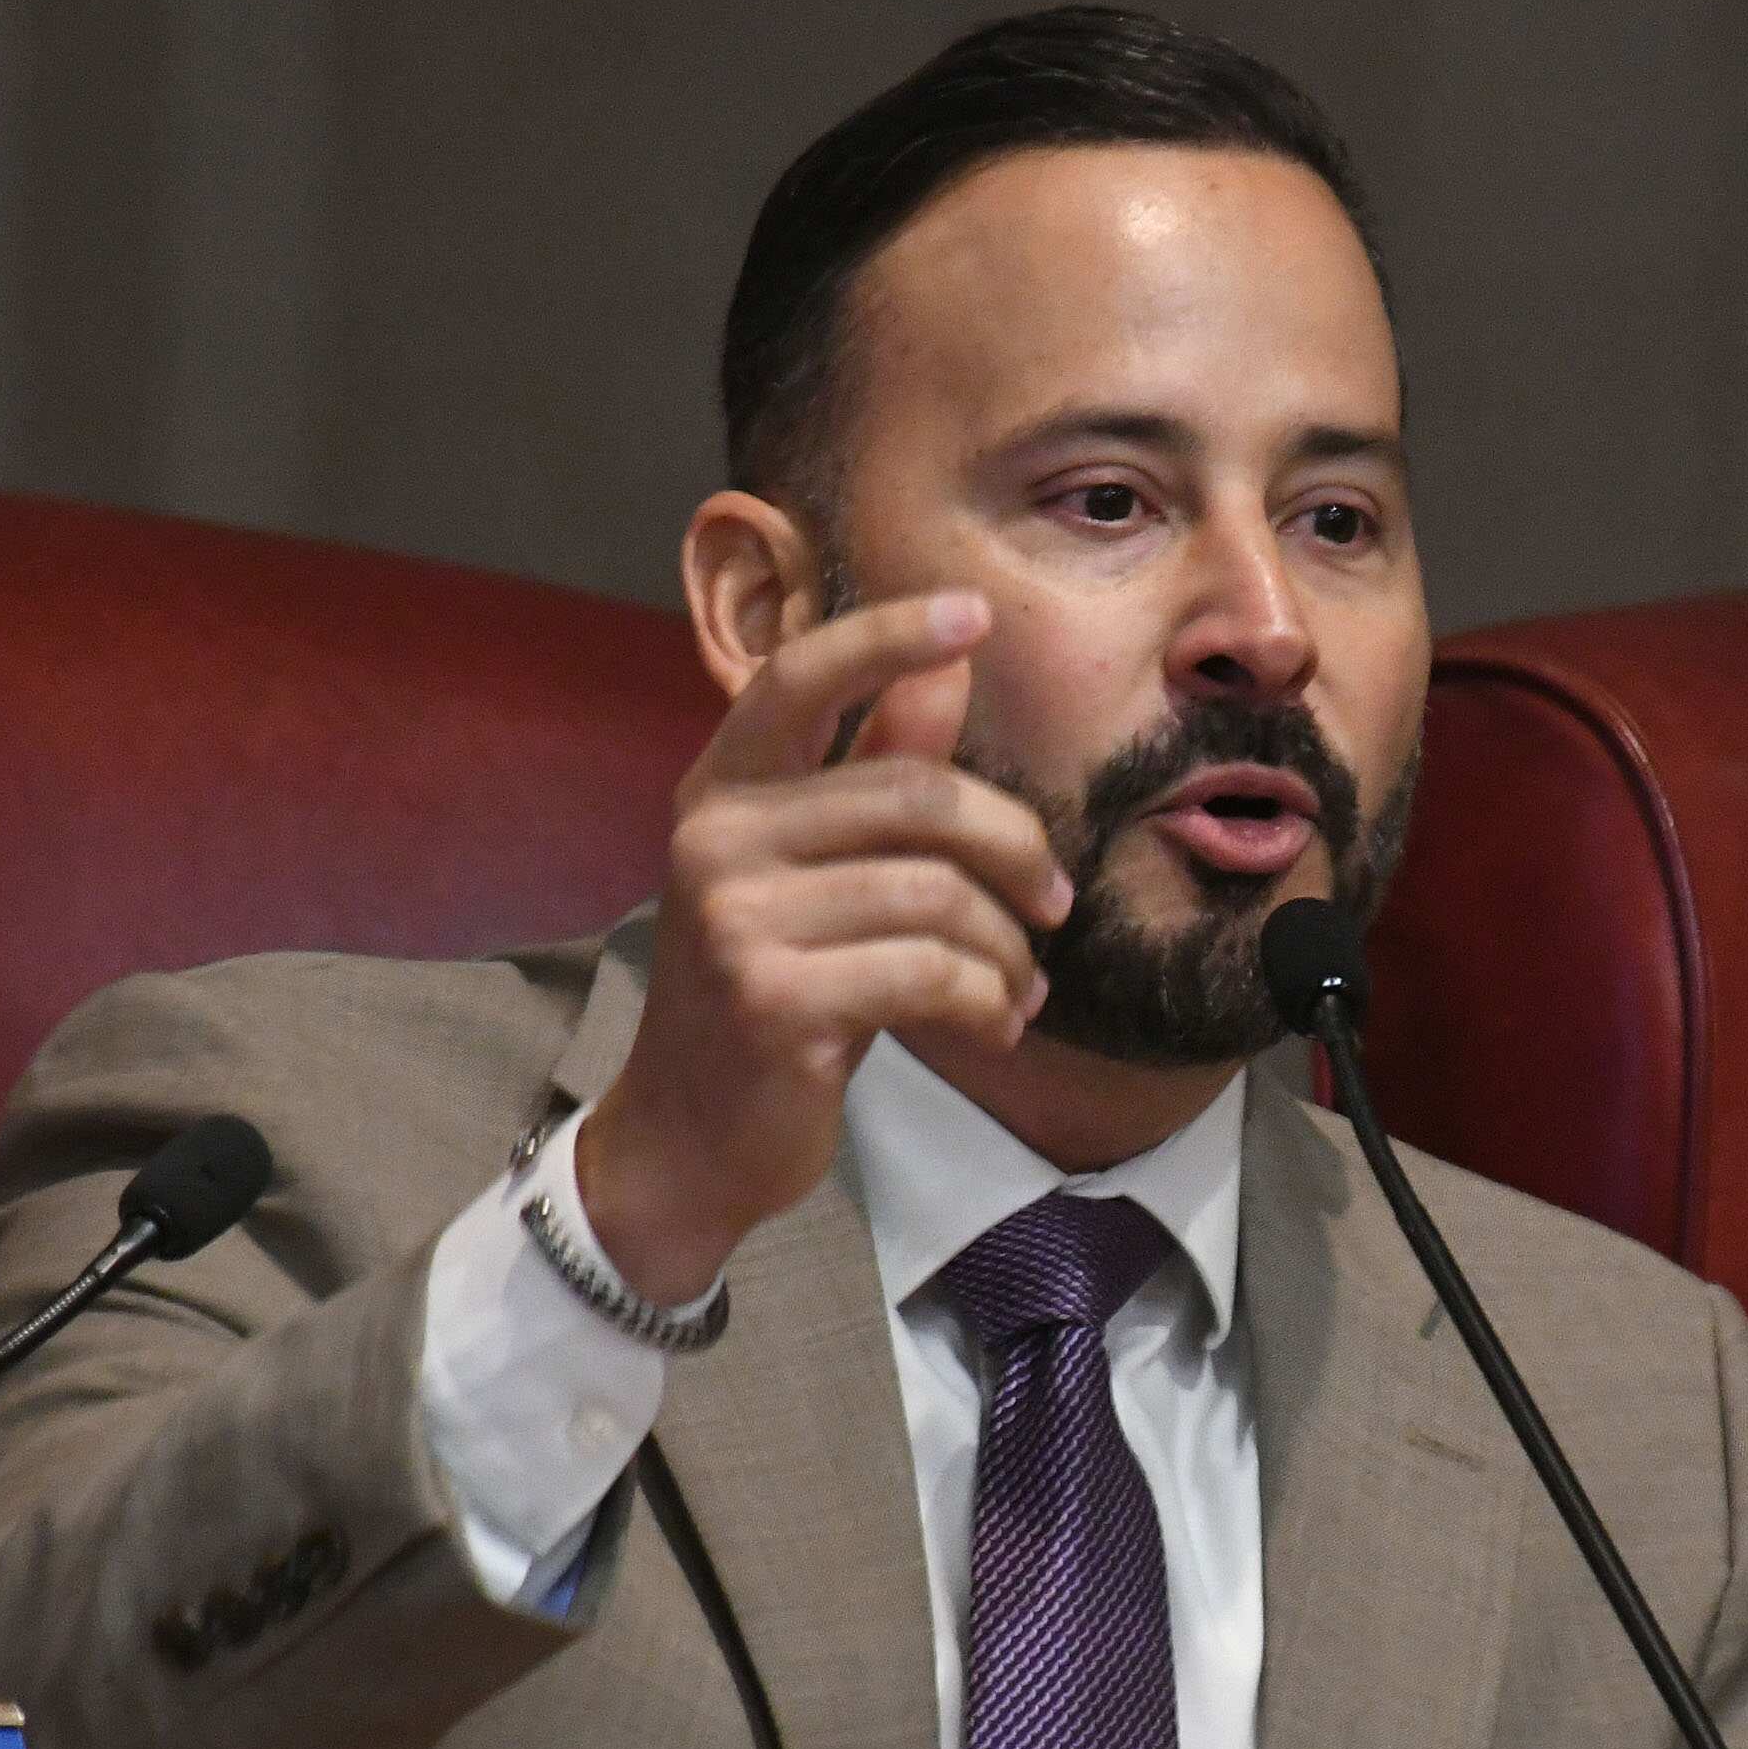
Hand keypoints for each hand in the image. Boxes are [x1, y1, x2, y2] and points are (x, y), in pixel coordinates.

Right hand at [572, 591, 1071, 1300]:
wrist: (694, 1137)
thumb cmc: (776, 990)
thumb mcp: (821, 872)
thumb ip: (879, 768)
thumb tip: (950, 666)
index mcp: (722, 787)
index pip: (801, 678)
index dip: (887, 637)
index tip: (974, 611)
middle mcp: (714, 837)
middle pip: (916, 797)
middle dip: (1014, 848)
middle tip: (1052, 904)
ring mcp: (735, 919)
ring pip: (937, 894)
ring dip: (1007, 948)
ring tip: (1018, 986)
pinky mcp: (772, 1000)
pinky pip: (931, 972)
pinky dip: (988, 1000)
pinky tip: (994, 1024)